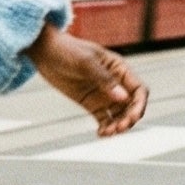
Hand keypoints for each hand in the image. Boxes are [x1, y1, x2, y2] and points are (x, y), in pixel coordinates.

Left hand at [27, 22, 148, 137]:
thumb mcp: (85, 63)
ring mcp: (104, 94)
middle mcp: (115, 83)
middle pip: (132, 106)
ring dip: (118, 126)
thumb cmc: (66, 50)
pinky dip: (106, 128)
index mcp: (119, 69)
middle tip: (119, 128)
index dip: (140, 105)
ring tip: (107, 132)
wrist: (45, 52)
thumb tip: (123, 98)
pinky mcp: (92, 104)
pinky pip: (104, 119)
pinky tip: (101, 133)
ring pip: (119, 115)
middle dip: (129, 119)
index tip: (132, 117)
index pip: (139, 90)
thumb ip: (104, 79)